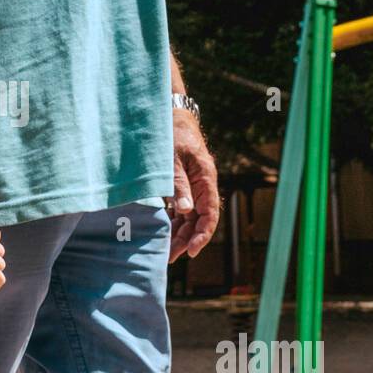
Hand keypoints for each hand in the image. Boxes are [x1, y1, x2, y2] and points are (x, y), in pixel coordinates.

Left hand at [168, 108, 220, 261]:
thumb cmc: (172, 134)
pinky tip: (163, 232)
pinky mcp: (183, 184)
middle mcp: (203, 185)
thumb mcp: (173, 159)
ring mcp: (193, 186)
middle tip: (171, 257)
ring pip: (190, 217)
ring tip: (166, 250)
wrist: (170, 115)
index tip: (190, 251)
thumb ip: (178, 184)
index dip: (202, 235)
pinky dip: (173, 221)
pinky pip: (181, 208)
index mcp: (206, 178)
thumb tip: (184, 211)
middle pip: (199, 220)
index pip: (209, 214)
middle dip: (187, 240)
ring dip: (180, 233)